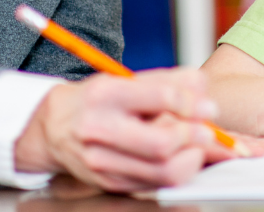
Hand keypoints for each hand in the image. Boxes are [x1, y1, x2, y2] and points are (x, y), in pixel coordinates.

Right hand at [13, 68, 263, 191]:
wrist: (53, 127)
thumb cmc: (99, 100)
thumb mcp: (127, 80)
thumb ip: (169, 81)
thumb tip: (204, 92)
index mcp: (106, 94)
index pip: (159, 97)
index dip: (191, 104)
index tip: (210, 108)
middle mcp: (100, 129)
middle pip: (161, 144)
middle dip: (194, 139)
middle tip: (210, 132)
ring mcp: (102, 162)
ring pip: (161, 172)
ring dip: (191, 160)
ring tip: (199, 147)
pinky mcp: (109, 183)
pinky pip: (153, 184)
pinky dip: (176, 173)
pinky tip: (184, 159)